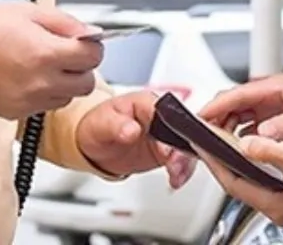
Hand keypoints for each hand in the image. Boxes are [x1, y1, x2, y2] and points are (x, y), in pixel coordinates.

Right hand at [0, 3, 102, 120]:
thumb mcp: (29, 12)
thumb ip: (66, 23)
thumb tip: (91, 33)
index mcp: (46, 53)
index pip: (93, 58)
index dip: (92, 47)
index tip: (84, 43)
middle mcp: (41, 81)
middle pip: (87, 83)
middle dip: (82, 68)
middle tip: (66, 55)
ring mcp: (29, 100)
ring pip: (68, 97)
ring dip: (64, 82)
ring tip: (43, 65)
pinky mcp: (17, 112)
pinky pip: (45, 106)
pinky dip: (44, 93)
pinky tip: (28, 77)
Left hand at [75, 91, 193, 186]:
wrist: (96, 145)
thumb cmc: (99, 126)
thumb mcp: (102, 124)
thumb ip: (117, 126)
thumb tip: (132, 129)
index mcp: (146, 102)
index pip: (166, 111)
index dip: (170, 129)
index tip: (165, 148)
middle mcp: (161, 117)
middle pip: (182, 128)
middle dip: (182, 148)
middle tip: (174, 165)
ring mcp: (166, 135)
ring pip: (186, 145)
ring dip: (185, 161)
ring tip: (176, 175)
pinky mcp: (168, 151)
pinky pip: (182, 160)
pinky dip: (182, 171)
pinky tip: (176, 179)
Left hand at [197, 136, 282, 227]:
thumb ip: (272, 150)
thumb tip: (246, 144)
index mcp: (274, 204)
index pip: (231, 181)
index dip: (214, 160)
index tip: (202, 143)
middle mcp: (276, 209)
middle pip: (237, 182)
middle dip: (222, 159)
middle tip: (209, 139)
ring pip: (250, 181)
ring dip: (237, 160)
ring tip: (227, 140)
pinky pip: (264, 180)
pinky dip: (255, 164)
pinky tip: (256, 151)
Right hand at [198, 75, 282, 146]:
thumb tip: (264, 132)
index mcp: (275, 87)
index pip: (237, 93)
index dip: (217, 105)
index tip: (201, 116)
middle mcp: (268, 94)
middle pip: (231, 102)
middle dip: (214, 116)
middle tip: (202, 134)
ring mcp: (267, 105)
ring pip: (235, 112)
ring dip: (224, 126)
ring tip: (214, 143)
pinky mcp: (269, 117)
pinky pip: (245, 123)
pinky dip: (235, 133)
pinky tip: (233, 147)